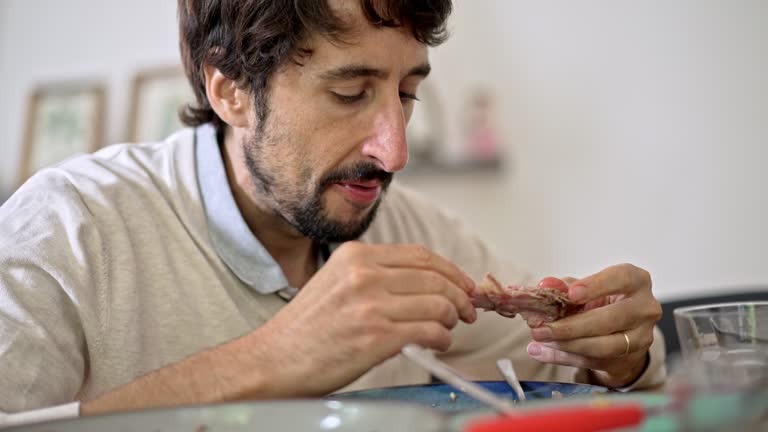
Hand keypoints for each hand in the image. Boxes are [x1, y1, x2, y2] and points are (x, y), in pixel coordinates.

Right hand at [247, 242, 476, 395]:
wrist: (274, 361)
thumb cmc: (305, 329)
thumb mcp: (335, 282)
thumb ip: (375, 275)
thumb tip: (425, 283)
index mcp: (355, 256)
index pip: (420, 255)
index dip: (450, 271)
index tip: (462, 285)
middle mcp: (364, 274)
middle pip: (435, 277)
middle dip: (460, 296)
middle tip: (467, 310)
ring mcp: (371, 305)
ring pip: (438, 303)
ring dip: (453, 319)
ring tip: (449, 329)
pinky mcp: (377, 337)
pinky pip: (430, 331)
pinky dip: (443, 339)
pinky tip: (438, 344)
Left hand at [526, 264, 660, 387]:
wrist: (620, 331)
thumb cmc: (601, 301)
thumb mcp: (585, 288)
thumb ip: (564, 286)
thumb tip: (545, 285)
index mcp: (636, 281)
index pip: (621, 278)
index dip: (596, 285)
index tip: (571, 294)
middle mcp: (645, 309)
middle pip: (611, 319)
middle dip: (572, 326)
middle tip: (541, 328)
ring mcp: (641, 337)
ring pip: (604, 346)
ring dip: (567, 345)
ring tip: (540, 339)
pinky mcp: (629, 360)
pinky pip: (594, 362)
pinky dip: (564, 357)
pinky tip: (542, 352)